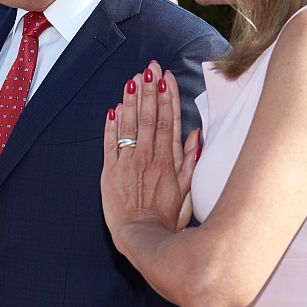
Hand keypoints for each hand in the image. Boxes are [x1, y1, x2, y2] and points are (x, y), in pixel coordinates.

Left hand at [101, 61, 200, 240]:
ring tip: (132, 80)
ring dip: (132, 102)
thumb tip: (197, 135)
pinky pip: (110, 144)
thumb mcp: (187, 192)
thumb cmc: (166, 218)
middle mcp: (149, 159)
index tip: (167, 78)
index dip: (168, 99)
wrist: (141, 238)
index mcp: (168, 163)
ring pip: (130, 127)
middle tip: (150, 68)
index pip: (169, 123)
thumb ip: (191, 162)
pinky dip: (112, 126)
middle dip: (150, 91)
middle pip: (150, 119)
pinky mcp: (109, 173)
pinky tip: (114, 108)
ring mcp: (127, 164)